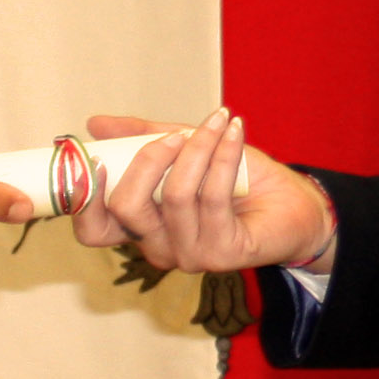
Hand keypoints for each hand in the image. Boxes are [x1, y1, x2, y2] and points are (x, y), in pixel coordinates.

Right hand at [68, 109, 335, 274]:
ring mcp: (190, 255)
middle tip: (176, 134)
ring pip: (176, 195)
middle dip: (147, 160)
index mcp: (142, 227)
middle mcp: (159, 248)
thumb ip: (141, 138)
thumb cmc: (238, 179)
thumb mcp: (186, 149)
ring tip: (219, 122)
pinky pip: (213, 196)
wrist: (294, 203)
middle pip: (127, 209)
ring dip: (198, 147)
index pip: (94, 229)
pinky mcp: (223, 254)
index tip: (95, 155)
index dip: (85, 196)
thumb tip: (95, 124)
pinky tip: (234, 132)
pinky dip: (223, 154)